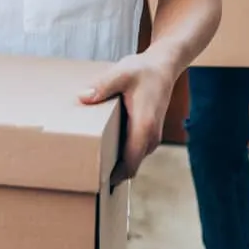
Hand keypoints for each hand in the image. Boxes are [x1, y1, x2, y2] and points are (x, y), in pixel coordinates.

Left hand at [79, 51, 179, 186]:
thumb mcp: (121, 73)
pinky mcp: (148, 134)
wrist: (164, 66)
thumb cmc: (143, 70)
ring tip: (91, 163)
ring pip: (132, 161)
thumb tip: (83, 97)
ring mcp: (151, 138)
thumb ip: (102, 86)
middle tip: (85, 176)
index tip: (94, 182)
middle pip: (130, 167)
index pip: (130, 164)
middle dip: (110, 174)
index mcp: (144, 127)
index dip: (113, 176)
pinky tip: (103, 148)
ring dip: (115, 164)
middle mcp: (150, 137)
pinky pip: (134, 152)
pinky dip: (120, 155)